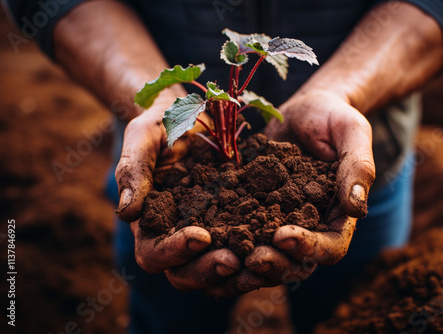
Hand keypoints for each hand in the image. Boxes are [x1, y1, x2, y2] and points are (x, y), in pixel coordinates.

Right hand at [114, 89, 244, 293]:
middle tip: (234, 259)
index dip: (175, 251)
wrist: (193, 114)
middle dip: (209, 269)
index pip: (154, 253)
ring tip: (259, 257)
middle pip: (186, 273)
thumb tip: (127, 212)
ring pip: (218, 267)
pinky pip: (245, 245)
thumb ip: (133, 171)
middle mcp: (177, 236)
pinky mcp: (235, 222)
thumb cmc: (160, 125)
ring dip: (237, 269)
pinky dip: (259, 249)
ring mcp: (209, 232)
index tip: (201, 236)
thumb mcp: (143, 139)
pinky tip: (278, 241)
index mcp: (149, 224)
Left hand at [238, 89, 375, 287]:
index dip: (309, 248)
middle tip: (250, 258)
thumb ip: (358, 167)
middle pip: (293, 260)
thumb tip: (356, 207)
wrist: (303, 110)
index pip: (330, 247)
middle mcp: (307, 225)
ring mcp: (277, 219)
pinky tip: (203, 234)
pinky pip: (238, 227)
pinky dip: (223, 236)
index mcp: (337, 217)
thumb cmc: (334, 118)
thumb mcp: (352, 133)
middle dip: (273, 262)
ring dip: (245, 259)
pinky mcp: (252, 208)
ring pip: (263, 252)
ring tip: (224, 255)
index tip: (283, 234)